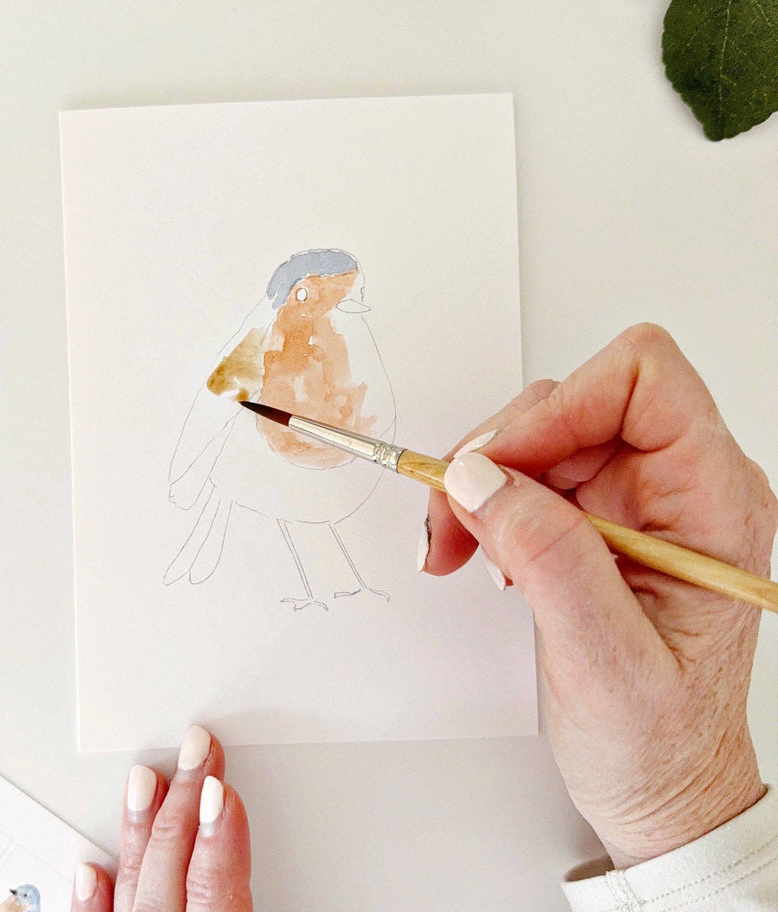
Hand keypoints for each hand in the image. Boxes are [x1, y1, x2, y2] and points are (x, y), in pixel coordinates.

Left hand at [71, 726, 252, 911]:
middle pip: (170, 870)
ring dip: (138, 831)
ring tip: (143, 780)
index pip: (214, 892)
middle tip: (199, 750)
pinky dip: (91, 901)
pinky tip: (90, 870)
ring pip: (132, 884)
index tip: (220, 791)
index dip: (218, 839)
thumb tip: (296, 877)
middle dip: (183, 805)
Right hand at [422, 324, 777, 868]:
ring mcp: (633, 498)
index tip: (496, 468)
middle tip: (455, 517)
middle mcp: (677, 485)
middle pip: (573, 401)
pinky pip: (521, 473)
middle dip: (499, 453)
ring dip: (479, 482)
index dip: (561, 407)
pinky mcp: (592, 517)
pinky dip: (481, 504)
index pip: (643, 381)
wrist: (660, 787)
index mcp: (714, 502)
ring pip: (536, 434)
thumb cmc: (660, 743)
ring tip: (457, 546)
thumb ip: (548, 559)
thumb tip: (478, 476)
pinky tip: (476, 552)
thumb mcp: (606, 662)